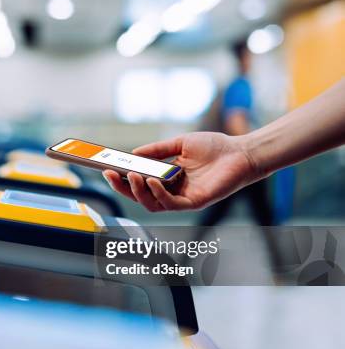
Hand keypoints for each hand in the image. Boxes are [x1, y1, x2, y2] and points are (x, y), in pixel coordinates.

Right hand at [103, 132, 259, 211]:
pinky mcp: (195, 203)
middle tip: (112, 175)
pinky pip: (172, 205)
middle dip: (123, 188)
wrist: (240, 152)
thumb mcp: (179, 143)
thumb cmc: (214, 147)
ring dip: (139, 192)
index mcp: (167, 178)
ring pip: (152, 204)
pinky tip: (153, 181)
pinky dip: (159, 194)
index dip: (122, 179)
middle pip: (141, 196)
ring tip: (131, 176)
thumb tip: (133, 154)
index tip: (107, 168)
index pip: (139, 183)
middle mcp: (172, 191)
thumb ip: (157, 150)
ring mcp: (183, 199)